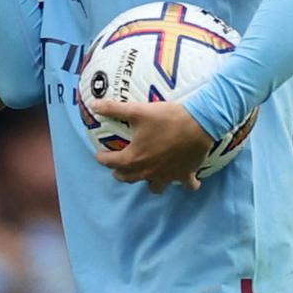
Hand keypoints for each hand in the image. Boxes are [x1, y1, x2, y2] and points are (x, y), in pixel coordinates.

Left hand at [88, 99, 214, 192]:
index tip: (99, 155)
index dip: (102, 159)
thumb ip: (114, 109)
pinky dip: (184, 184)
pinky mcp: (185, 175)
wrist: (199, 123)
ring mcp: (168, 176)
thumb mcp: (137, 110)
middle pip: (128, 178)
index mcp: (135, 158)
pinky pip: (185, 186)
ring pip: (154, 188)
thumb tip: (94, 105)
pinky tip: (186, 181)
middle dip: (120, 173)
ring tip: (147, 174)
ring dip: (148, 182)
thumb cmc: (166, 118)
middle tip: (118, 165)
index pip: (111, 162)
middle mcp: (149, 172)